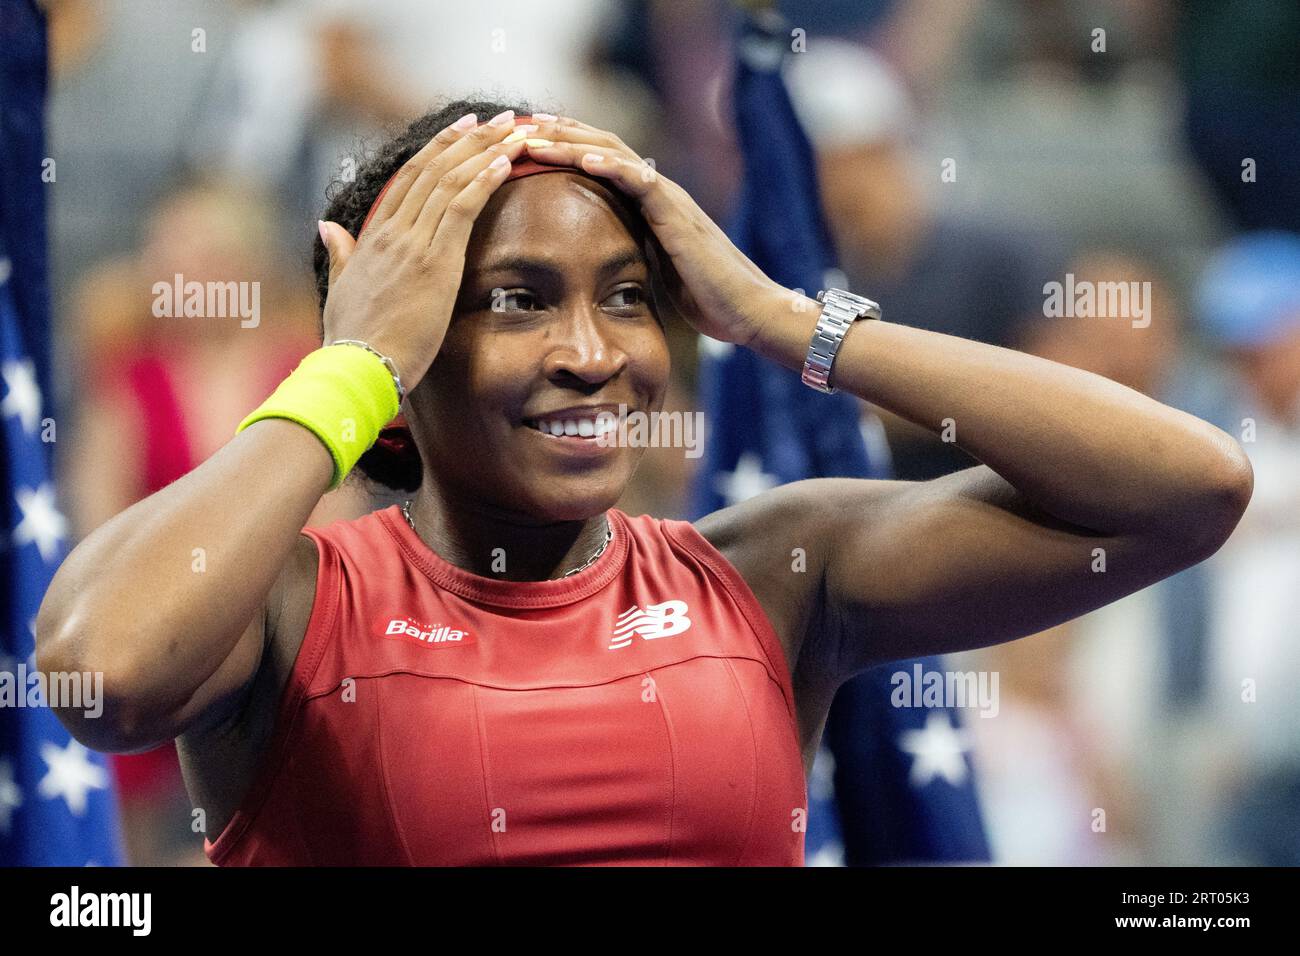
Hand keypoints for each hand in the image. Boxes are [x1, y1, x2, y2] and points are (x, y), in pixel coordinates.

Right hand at [317, 111, 529, 387]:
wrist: (357, 367)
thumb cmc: (353, 341)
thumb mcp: (341, 290)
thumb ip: (340, 255)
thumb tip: (328, 226)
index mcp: (373, 237)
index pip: (409, 180)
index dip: (438, 150)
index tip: (462, 129)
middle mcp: (393, 231)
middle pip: (434, 169)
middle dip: (470, 139)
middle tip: (500, 118)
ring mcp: (413, 243)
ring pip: (452, 180)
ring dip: (487, 150)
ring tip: (516, 130)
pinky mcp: (434, 261)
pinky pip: (462, 207)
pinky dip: (485, 180)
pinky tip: (507, 162)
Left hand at [522, 117, 781, 347]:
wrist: (749, 310)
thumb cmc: (709, 298)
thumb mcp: (657, 273)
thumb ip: (634, 255)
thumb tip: (603, 263)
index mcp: (649, 204)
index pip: (600, 162)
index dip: (563, 148)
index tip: (525, 143)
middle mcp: (658, 192)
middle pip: (601, 146)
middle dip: (558, 133)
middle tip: (518, 125)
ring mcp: (669, 199)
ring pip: (615, 154)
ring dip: (573, 142)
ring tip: (537, 134)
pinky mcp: (678, 215)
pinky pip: (642, 181)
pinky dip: (612, 165)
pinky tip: (585, 157)